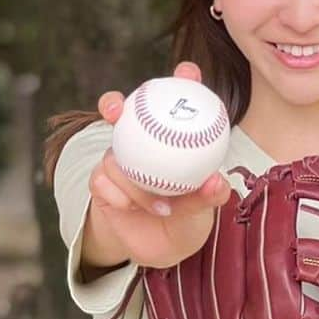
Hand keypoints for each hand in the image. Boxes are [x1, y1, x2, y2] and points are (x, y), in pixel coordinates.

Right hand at [86, 60, 232, 269]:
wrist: (163, 246)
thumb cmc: (189, 217)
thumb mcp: (204, 206)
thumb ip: (210, 193)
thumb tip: (217, 181)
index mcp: (171, 137)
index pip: (175, 100)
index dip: (181, 79)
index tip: (187, 71)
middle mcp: (141, 142)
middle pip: (122, 112)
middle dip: (113, 103)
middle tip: (116, 109)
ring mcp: (119, 161)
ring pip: (113, 157)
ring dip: (135, 182)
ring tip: (163, 206)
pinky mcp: (101, 183)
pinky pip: (102, 181)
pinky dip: (119, 195)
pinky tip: (131, 207)